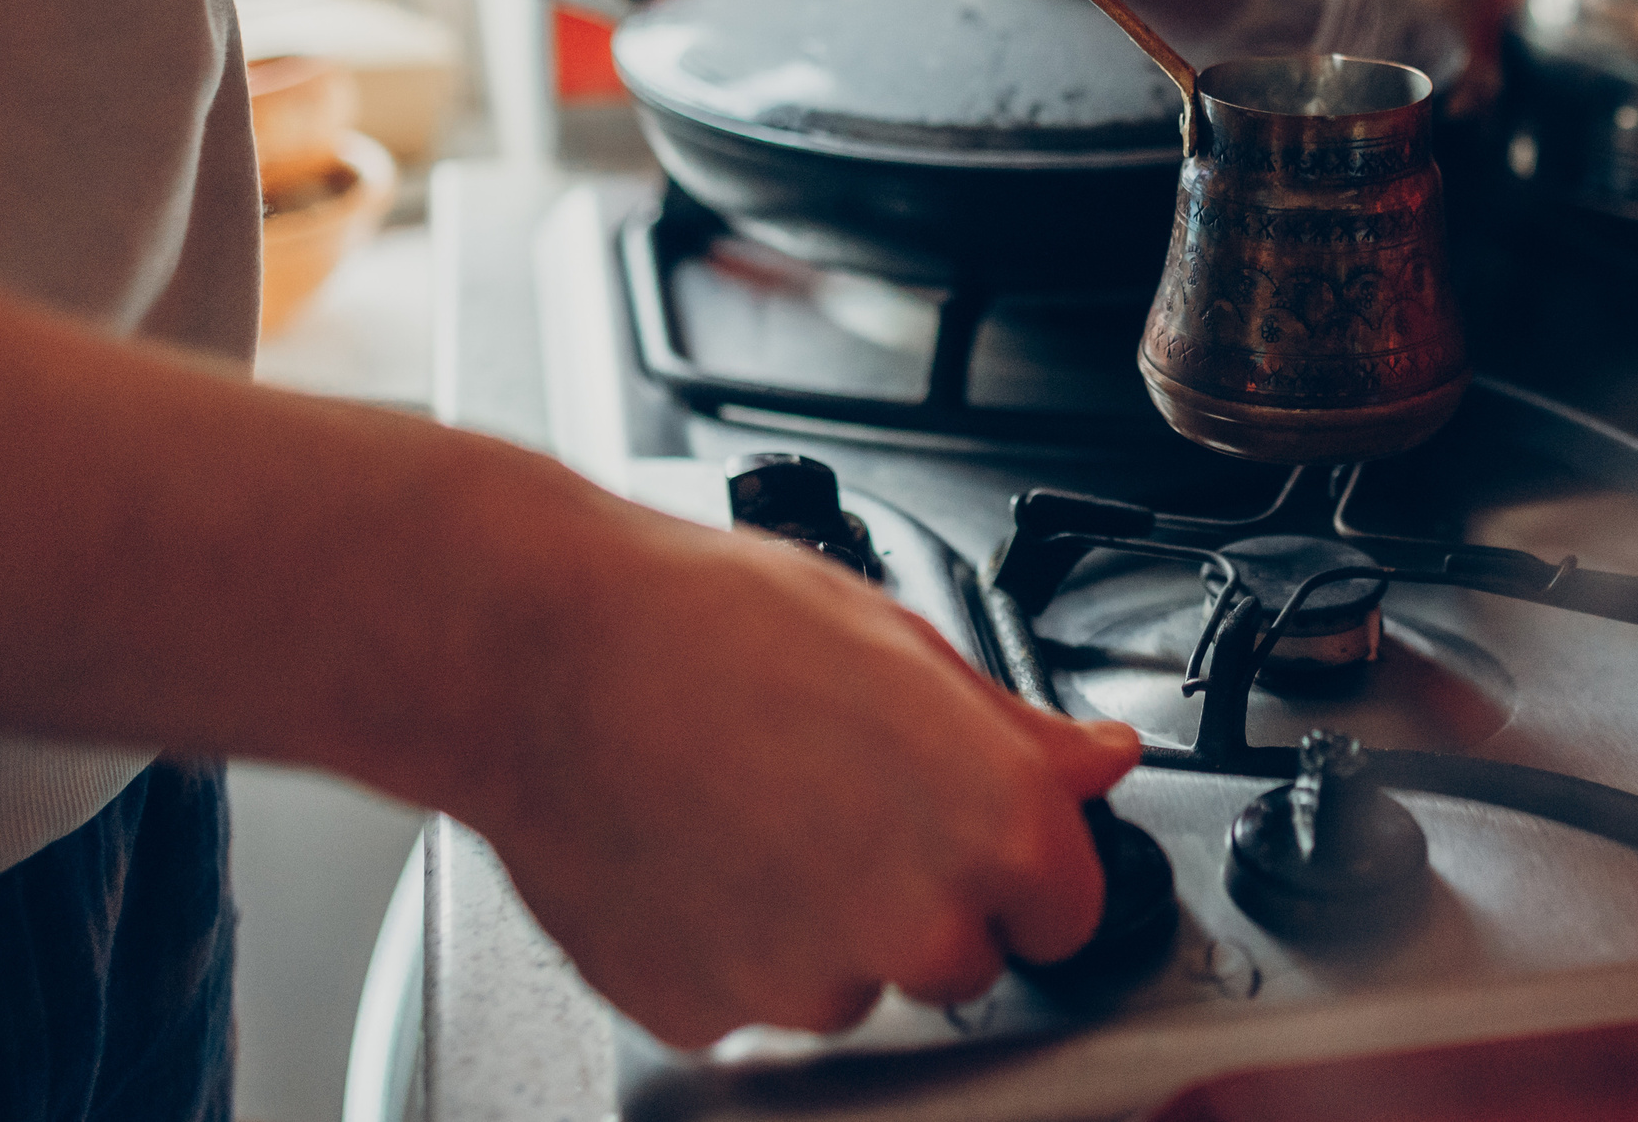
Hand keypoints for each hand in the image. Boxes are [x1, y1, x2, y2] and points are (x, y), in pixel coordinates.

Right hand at [462, 511, 1139, 1046]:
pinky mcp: (706, 1016)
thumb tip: (1098, 759)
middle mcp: (914, 923)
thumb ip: (1016, 729)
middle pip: (961, 959)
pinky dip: (728, 944)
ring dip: (819, 922)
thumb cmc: (708, 622)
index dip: (1020, 864)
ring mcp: (806, 984)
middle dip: (918, 897)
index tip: (972, 829)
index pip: (1068, 908)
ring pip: (849, 982)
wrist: (539, 654)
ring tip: (749, 808)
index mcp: (990, 823)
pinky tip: (694, 848)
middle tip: (839, 799)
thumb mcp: (898, 639)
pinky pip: (747, 999)